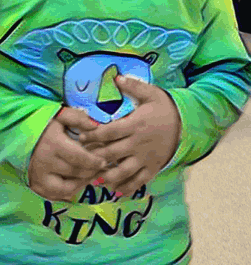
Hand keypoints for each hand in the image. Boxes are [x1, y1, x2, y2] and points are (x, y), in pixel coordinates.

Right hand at [28, 107, 107, 201]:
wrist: (18, 133)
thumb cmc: (43, 124)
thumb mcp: (60, 115)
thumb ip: (78, 118)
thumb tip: (96, 126)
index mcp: (54, 144)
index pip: (80, 158)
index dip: (95, 161)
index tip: (103, 161)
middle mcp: (46, 163)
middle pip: (76, 173)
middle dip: (92, 171)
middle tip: (101, 168)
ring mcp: (40, 176)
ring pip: (68, 188)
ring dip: (83, 183)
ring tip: (90, 175)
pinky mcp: (36, 185)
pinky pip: (57, 195)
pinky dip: (69, 191)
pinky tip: (76, 182)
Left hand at [79, 75, 180, 195]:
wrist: (187, 124)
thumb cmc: (164, 108)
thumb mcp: (151, 93)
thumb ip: (133, 86)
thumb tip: (116, 77)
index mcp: (135, 125)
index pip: (109, 132)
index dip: (93, 135)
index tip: (82, 136)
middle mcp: (138, 143)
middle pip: (112, 153)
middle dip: (94, 156)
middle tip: (81, 157)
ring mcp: (145, 158)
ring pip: (123, 171)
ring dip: (107, 176)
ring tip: (95, 177)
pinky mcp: (153, 168)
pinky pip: (138, 181)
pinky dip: (126, 188)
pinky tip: (115, 190)